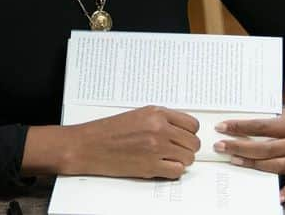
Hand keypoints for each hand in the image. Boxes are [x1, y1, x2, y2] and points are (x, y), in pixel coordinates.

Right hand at [67, 105, 200, 178]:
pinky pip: (177, 171)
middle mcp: (159, 129)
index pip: (192, 124)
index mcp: (156, 113)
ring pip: (188, 158)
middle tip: (178, 150)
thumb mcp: (139, 114)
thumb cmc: (111, 130)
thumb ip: (161, 119)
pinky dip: (173, 171)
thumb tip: (181, 129)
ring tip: (169, 158)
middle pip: (193, 142)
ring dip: (181, 160)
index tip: (185, 136)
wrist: (92, 145)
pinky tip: (163, 166)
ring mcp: (156, 149)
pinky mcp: (151, 167)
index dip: (190, 132)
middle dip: (188, 148)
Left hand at [214, 108, 284, 203]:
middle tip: (221, 146)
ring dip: (255, 164)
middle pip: (266, 147)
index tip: (223, 127)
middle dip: (241, 147)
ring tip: (236, 161)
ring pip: (278, 165)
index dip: (241, 127)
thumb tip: (250, 125)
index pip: (262, 126)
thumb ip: (276, 121)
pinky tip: (277, 196)